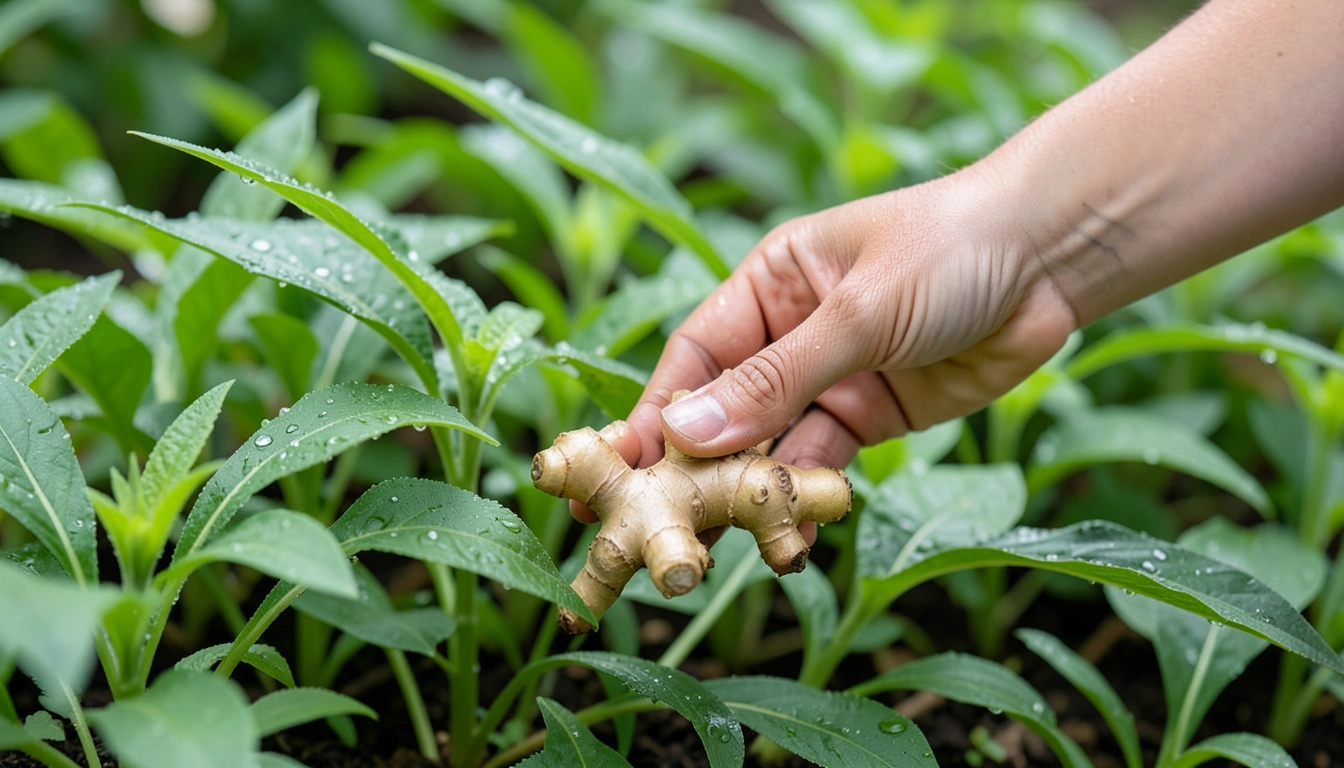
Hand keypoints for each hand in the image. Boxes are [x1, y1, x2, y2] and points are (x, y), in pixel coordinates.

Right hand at [570, 169, 1078, 534]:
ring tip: (726, 548)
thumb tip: (684, 434)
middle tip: (658, 532)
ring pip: (771, 450)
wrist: (1055, 257)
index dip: (655, 414)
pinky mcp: (872, 417)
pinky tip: (790, 538)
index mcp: (770, 284)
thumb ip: (775, 380)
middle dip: (695, 472)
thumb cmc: (949, 248)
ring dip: (750, 497)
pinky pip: (822, 467)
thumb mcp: (857, 312)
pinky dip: (803, 502)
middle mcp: (789, 335)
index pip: (695, 358)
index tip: (616, 469)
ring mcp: (831, 380)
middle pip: (725, 414)